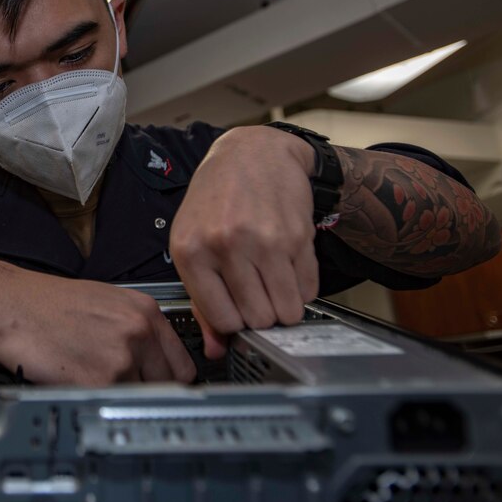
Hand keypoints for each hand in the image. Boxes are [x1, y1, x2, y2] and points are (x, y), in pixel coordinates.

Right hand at [0, 266, 196, 385]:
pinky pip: (110, 404)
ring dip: (117, 395)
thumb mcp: (106, 301)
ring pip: (139, 398)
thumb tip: (156, 363)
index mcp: (145, 312)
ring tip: (89, 377)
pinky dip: (94, 400)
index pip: (182, 364)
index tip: (156, 385)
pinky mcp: (98, 380)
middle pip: (167, 386)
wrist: (7, 303)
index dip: (166, 378)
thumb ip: (137, 329)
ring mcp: (122, 358)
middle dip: (145, 389)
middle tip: (117, 383)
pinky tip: (75, 381)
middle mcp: (140, 332)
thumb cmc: (47, 302)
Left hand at [169, 126, 320, 357]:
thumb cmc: (215, 199)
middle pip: (259, 319)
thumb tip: (217, 349)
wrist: (252, 152)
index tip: (238, 312)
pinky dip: (302, 288)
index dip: (234, 323)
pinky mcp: (297, 236)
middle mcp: (226, 245)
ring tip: (273, 285)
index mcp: (192, 251)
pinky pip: (310, 289)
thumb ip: (203, 300)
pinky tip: (287, 267)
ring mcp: (265, 240)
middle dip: (262, 316)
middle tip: (258, 296)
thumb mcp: (193, 243)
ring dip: (285, 307)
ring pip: (288, 311)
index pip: (223, 319)